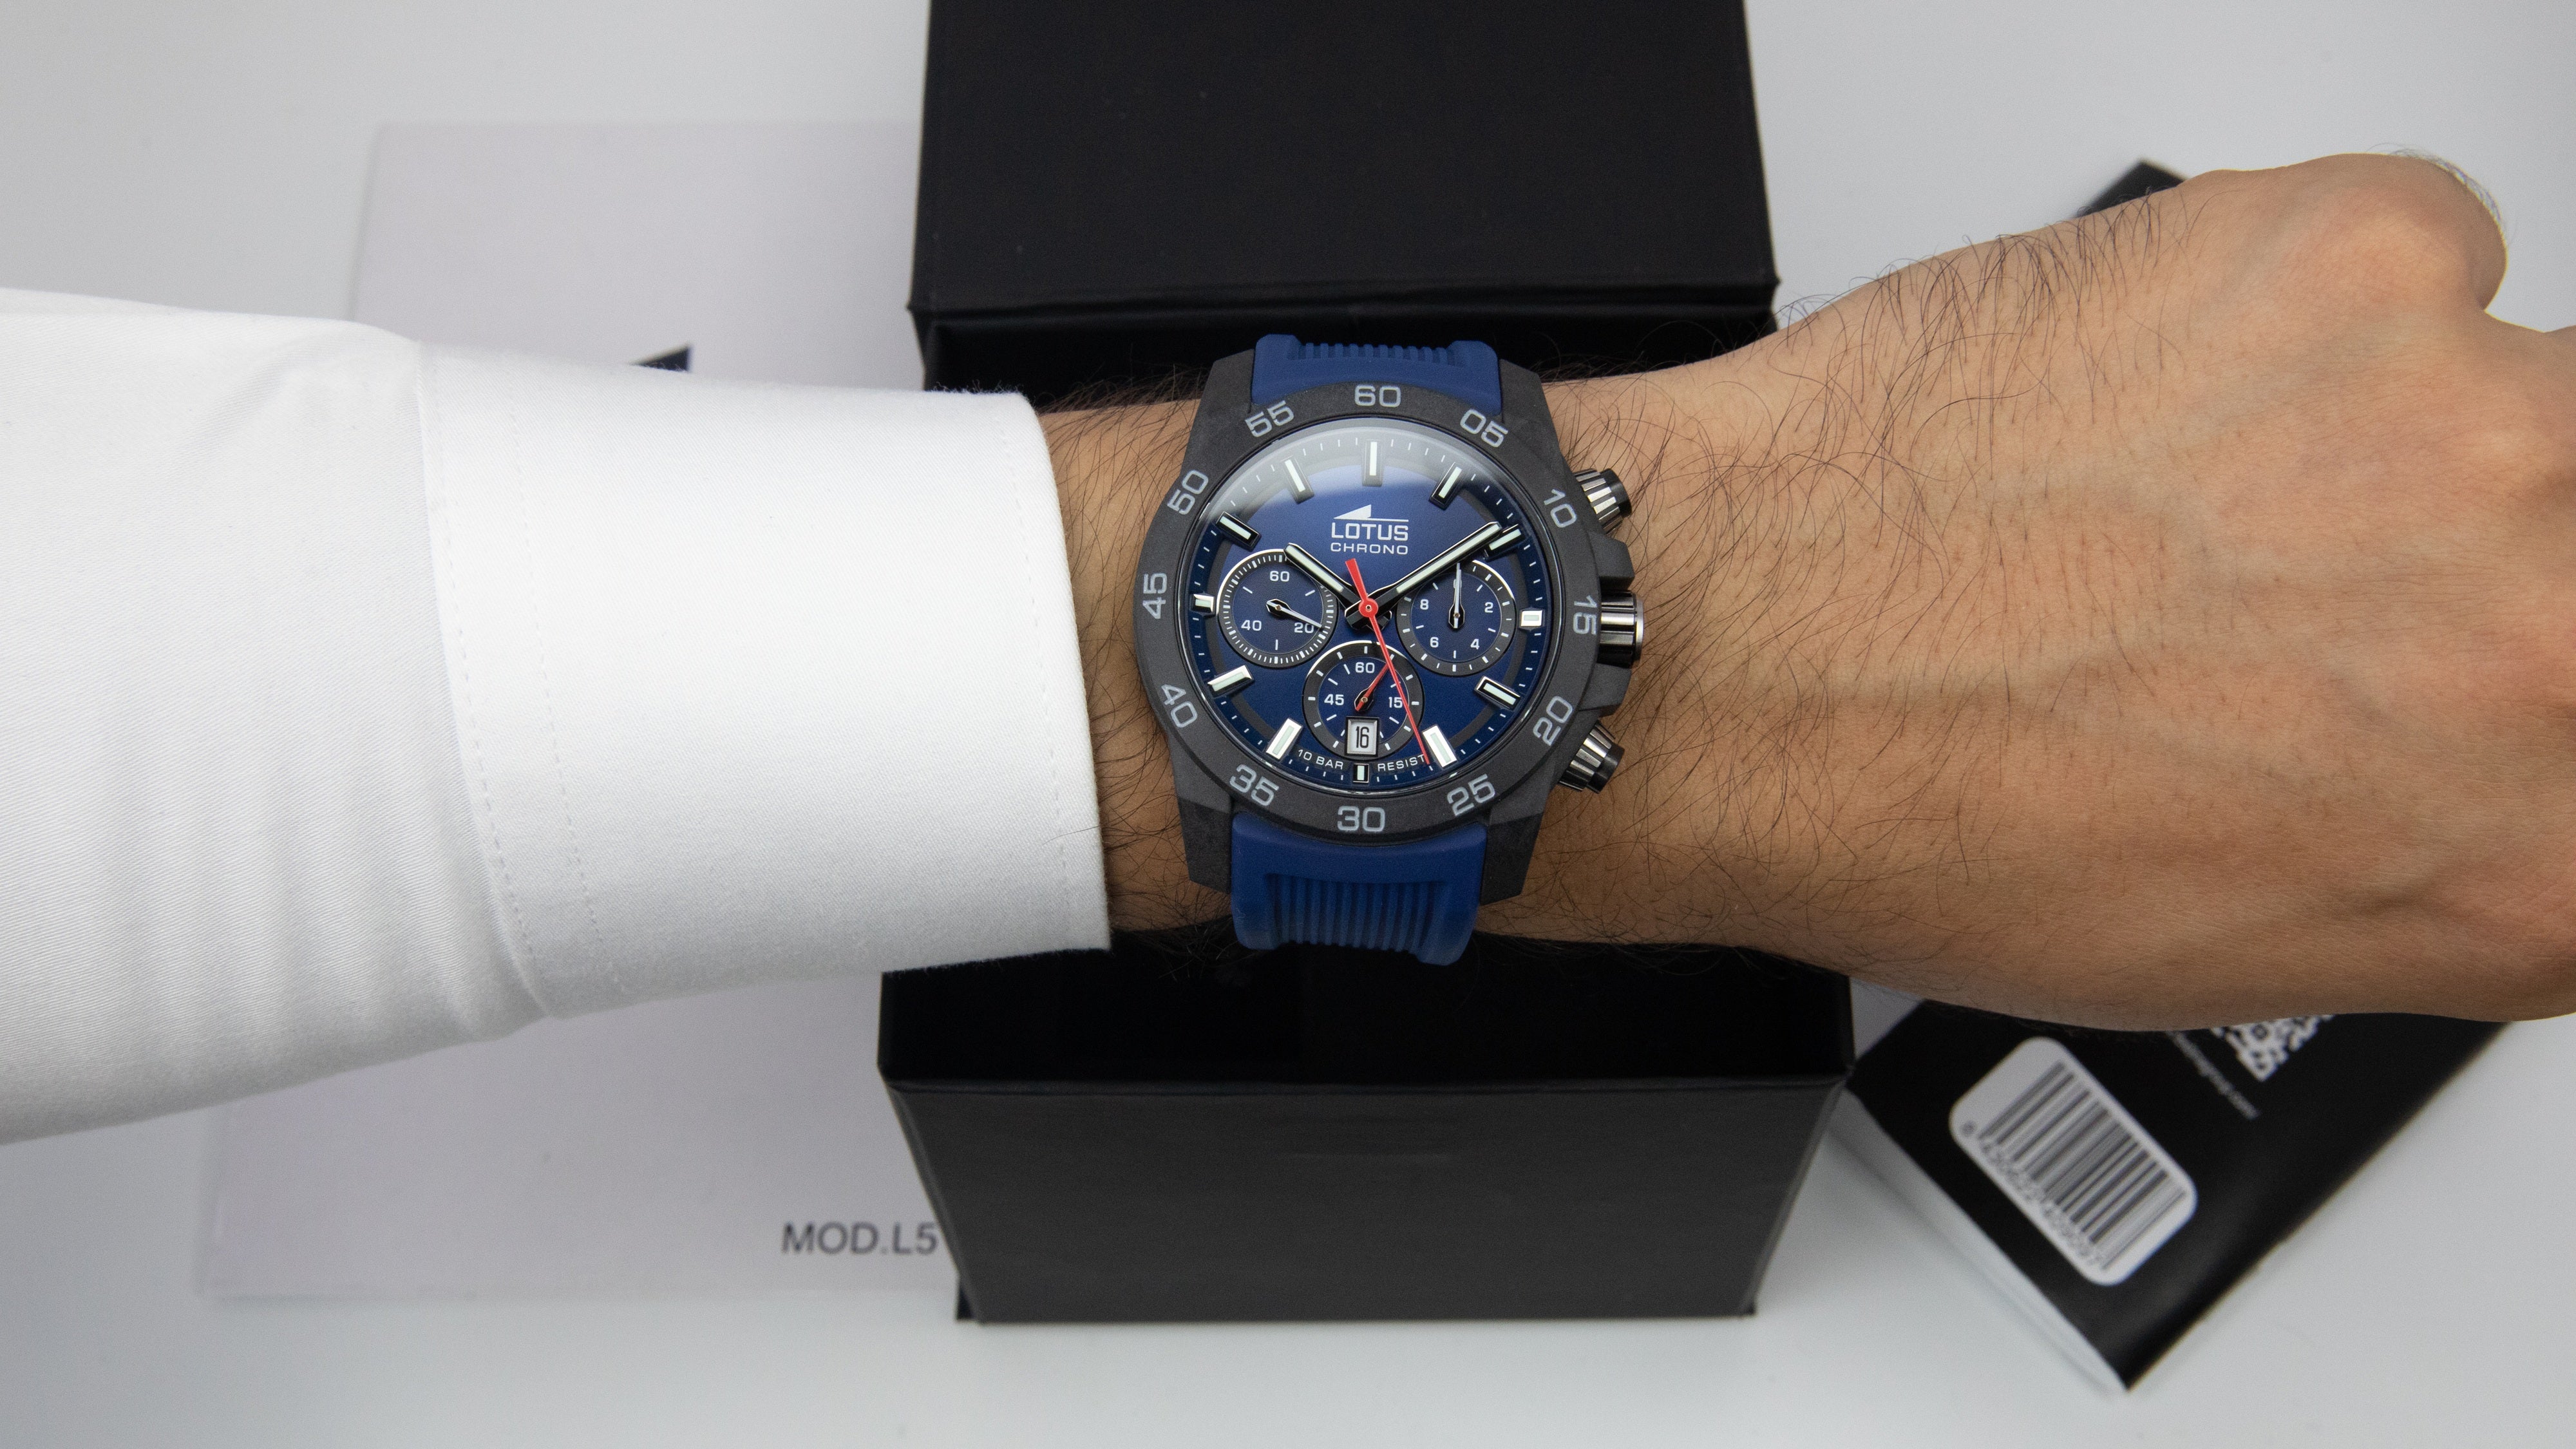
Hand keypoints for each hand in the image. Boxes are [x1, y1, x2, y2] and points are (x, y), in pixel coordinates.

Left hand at [1047, 154, 2575, 1028]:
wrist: (1718, 656)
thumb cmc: (1915, 815)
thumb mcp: (2250, 937)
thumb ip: (2457, 842)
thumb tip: (2513, 772)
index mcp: (2540, 854)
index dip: (2552, 703)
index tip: (2493, 671)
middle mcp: (2551, 632)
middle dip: (2481, 562)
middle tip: (2304, 584)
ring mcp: (2470, 421)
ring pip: (2524, 392)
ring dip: (2385, 437)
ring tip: (2186, 497)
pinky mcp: (2358, 255)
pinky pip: (2422, 249)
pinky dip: (2307, 312)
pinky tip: (2160, 392)